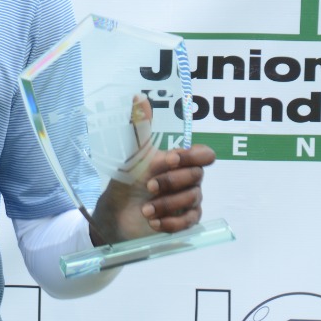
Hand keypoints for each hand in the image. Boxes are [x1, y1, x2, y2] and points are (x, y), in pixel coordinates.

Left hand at [89, 95, 215, 244]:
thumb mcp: (131, 154)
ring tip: (145, 209)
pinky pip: (190, 221)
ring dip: (167, 204)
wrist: (116, 212)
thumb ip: (139, 127)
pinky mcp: (185, 220)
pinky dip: (172, 222)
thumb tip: (139, 97)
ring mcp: (188, 200)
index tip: (170, 159)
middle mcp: (188, 179)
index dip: (192, 156)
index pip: (204, 154)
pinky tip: (154, 222)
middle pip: (198, 176)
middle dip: (172, 182)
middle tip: (149, 186)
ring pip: (193, 199)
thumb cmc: (127, 180)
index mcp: (179, 161)